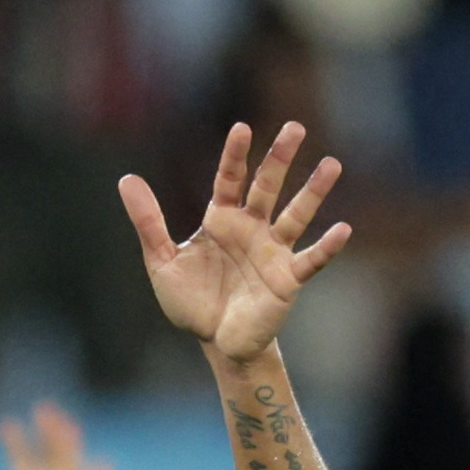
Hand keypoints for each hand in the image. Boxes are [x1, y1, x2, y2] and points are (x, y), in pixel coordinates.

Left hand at [120, 121, 352, 365]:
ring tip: (332, 165)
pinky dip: (327, 247)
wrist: (216, 343)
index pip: (230, 179)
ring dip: (313, 192)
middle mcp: (252, 229)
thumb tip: (126, 179)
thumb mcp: (162, 260)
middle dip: (280, 158)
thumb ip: (148, 222)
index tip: (241, 128)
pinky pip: (310, 260)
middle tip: (295, 127)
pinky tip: (343, 229)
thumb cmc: (192, 301)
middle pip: (268, 186)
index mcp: (222, 220)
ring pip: (295, 215)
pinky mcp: (287, 280)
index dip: (235, 155)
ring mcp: (272, 252)